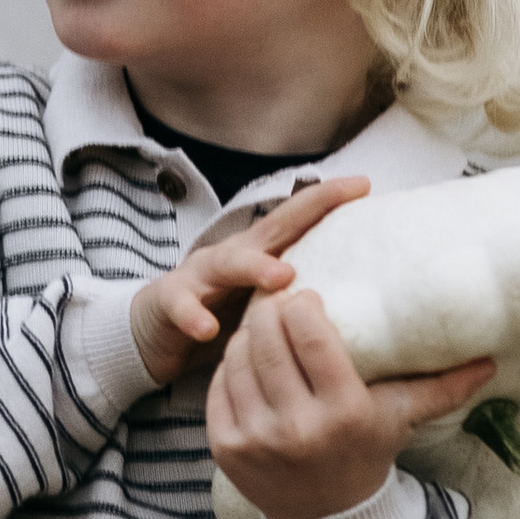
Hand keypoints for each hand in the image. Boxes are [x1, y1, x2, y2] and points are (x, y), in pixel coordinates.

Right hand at [128, 175, 369, 388]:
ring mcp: (198, 276)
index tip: (365, 185)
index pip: (298, 220)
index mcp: (259, 254)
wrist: (154, 333)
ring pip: (227, 263)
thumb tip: (362, 314)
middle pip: (270, 228)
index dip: (328, 200)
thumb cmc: (219, 318)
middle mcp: (232, 255)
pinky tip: (208, 330)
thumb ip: (301, 303)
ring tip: (281, 278)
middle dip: (306, 212)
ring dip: (254, 268)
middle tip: (341, 202)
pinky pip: (182, 306)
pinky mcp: (169, 302)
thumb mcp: (264, 308)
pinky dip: (194, 316)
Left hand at [207, 279, 495, 518]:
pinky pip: (218, 387)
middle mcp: (296, 427)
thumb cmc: (366, 455)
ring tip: (262, 328)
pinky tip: (246, 360)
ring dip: (247, 335)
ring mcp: (256, 439)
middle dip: (269, 311)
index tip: (307, 298)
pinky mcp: (226, 448)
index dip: (303, 305)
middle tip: (278, 303)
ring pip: (237, 358)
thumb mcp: (402, 419)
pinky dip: (228, 367)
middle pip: (268, 338)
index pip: (310, 334)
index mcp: (343, 412)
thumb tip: (491, 359)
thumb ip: (443, 387)